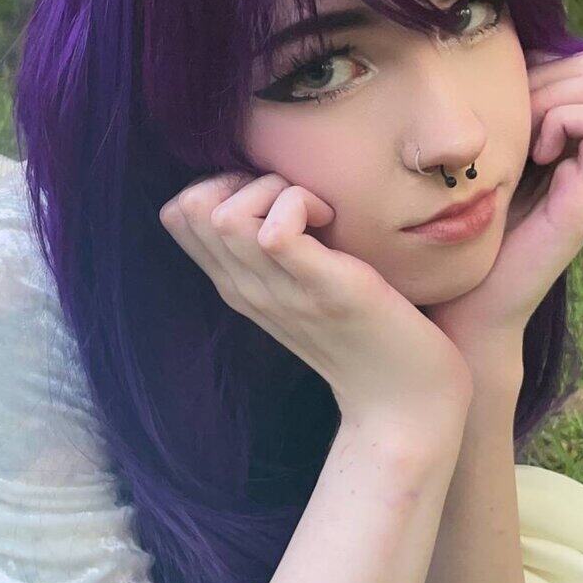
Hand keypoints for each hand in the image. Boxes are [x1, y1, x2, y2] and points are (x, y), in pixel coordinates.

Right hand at [161, 171, 472, 424]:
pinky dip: (300, 205)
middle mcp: (246, 289)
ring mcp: (279, 293)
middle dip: (242, 179)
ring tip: (315, 209)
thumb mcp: (305, 286)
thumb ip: (278, 251)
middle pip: (190, 207)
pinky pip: (275, 231)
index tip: (271, 197)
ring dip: (272, 191)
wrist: (404, 403)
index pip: (178, 214)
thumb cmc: (366, 334)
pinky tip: (330, 220)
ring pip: (224, 215)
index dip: (219, 184)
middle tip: (293, 199)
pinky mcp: (322, 290)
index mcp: (237, 285)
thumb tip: (274, 193)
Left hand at [424, 50, 582, 372]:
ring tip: (525, 136)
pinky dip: (564, 120)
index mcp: (564, 148)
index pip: (576, 64)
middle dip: (547, 77)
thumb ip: (495, 119)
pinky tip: (535, 152)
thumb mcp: (478, 159)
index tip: (502, 98)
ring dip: (554, 95)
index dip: (540, 66)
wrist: (464, 305)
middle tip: (513, 118)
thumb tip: (496, 58)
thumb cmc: (459, 231)